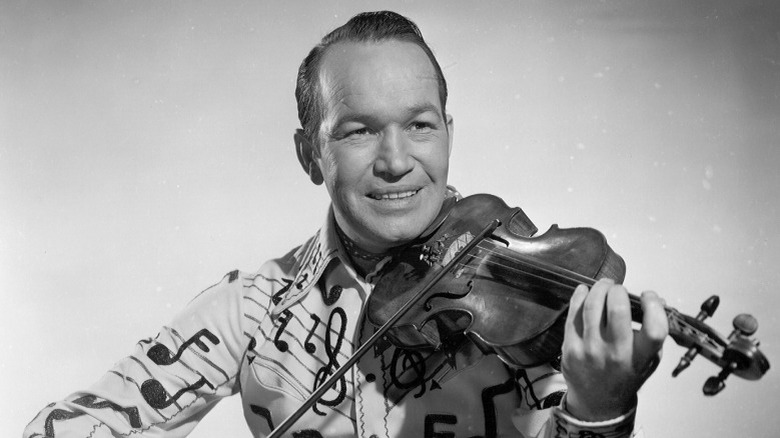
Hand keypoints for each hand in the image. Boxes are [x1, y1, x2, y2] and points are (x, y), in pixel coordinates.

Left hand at [561, 278, 667, 420]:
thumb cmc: (626, 375)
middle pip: (618, 308)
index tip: (648, 296)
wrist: (598, 403)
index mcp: (641, 357)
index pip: (655, 327)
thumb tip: (658, 300)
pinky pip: (573, 314)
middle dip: (617, 290)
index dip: (653, 305)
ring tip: (603, 286)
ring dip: (598, 288)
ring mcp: (590, 350)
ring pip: (592, 306)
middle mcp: (616, 353)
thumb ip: (654, 333)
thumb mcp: (648, 360)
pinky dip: (579, 296)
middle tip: (617, 289)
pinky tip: (584, 291)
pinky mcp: (571, 347)